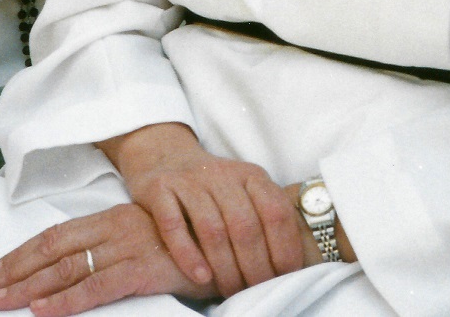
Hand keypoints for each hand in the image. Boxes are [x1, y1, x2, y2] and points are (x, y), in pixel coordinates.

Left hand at [0, 203, 214, 315]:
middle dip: (14, 270)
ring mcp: (129, 247)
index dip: (22, 253)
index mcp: (112, 219)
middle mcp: (115, 228)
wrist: (235, 239)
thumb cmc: (189, 246)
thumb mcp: (144, 241)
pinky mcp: (145, 269)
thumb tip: (73, 270)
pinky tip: (43, 311)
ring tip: (0, 301)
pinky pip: (98, 287)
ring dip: (29, 286)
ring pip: (67, 267)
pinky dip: (67, 300)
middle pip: (52, 248)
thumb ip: (112, 250)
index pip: (56, 235)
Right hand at [96, 123, 304, 295]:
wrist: (165, 157)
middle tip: (255, 291)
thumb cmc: (213, 189)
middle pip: (245, 225)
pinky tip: (200, 277)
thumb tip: (290, 268)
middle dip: (254, 266)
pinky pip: (174, 225)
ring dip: (224, 267)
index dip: (284, 249)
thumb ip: (265, 218)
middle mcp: (221, 174)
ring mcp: (188, 180)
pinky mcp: (159, 188)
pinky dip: (188, 254)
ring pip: (212, 229)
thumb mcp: (245, 191)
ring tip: (230, 291)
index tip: (284, 277)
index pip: (276, 212)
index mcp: (250, 175)